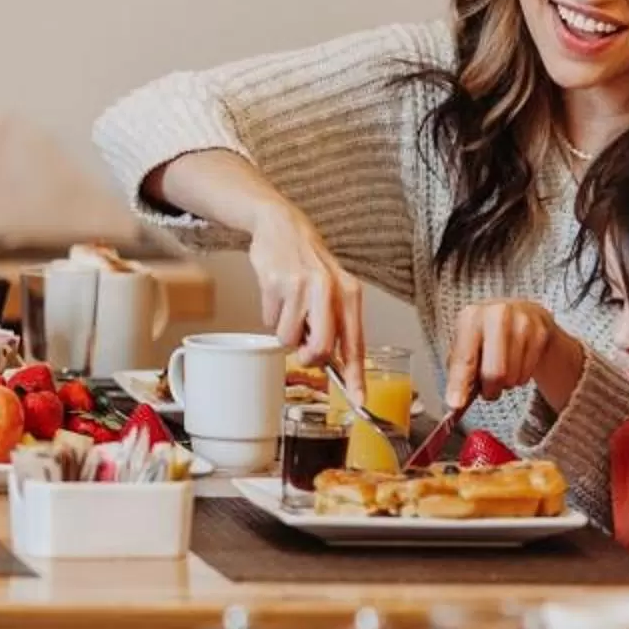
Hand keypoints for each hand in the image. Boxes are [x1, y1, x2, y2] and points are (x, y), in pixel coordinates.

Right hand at [247, 205, 365, 371]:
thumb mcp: (333, 290)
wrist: (281, 226)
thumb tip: (329, 362)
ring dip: (285, 330)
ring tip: (289, 306)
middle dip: (308, 356)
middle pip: (320, 348)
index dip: (356, 376)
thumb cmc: (309, 264)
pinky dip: (270, 314)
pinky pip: (270, 320)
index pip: (355, 344)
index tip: (358, 401)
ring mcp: (302, 286)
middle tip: (304, 347)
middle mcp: (329, 290)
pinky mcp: (276, 283)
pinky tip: (276, 294)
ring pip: (289, 338)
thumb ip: (335, 324)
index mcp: (350, 294)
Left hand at [447, 299, 581, 410]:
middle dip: (489, 391)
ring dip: (506, 384)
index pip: (464, 358)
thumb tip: (455, 403)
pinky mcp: (542, 332)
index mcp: (470, 317)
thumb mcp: (467, 345)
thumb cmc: (487, 336)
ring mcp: (523, 322)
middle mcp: (497, 315)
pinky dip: (520, 378)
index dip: (459, 384)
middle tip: (488, 391)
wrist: (522, 313)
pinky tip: (517, 364)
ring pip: (512, 377)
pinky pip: (528, 373)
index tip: (456, 404)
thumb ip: (459, 372)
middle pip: (494, 373)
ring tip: (503, 371)